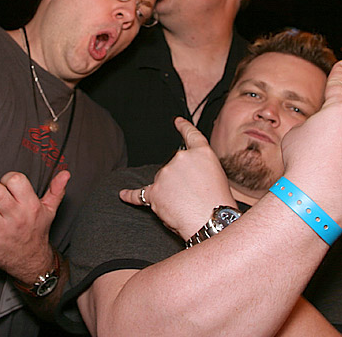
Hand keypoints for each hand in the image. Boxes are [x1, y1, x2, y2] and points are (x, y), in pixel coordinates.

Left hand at [0, 170, 69, 282]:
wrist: (32, 262)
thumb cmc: (37, 232)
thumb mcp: (50, 210)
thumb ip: (56, 190)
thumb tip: (65, 173)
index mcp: (30, 206)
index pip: (15, 180)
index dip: (6, 177)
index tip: (4, 183)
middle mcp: (15, 217)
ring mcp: (0, 231)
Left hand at [120, 117, 235, 239]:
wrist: (212, 220)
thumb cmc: (219, 204)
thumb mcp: (218, 176)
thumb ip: (200, 170)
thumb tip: (188, 179)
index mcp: (201, 153)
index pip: (191, 135)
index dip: (184, 127)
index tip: (178, 122)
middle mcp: (181, 158)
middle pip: (174, 167)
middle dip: (181, 182)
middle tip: (195, 197)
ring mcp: (165, 174)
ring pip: (162, 182)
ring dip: (170, 194)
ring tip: (187, 207)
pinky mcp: (155, 192)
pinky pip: (139, 194)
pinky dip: (130, 195)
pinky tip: (123, 194)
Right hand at [280, 61, 341, 225]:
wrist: (314, 196)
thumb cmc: (301, 162)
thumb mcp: (297, 134)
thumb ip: (315, 127)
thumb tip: (327, 135)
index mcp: (339, 109)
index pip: (338, 86)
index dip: (339, 74)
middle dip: (332, 133)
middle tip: (314, 151)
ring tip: (326, 168)